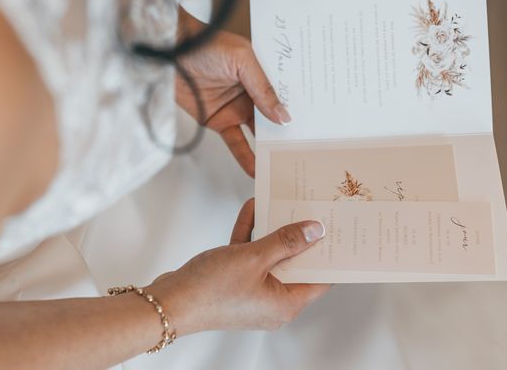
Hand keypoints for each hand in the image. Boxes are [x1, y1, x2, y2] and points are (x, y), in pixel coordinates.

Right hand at [147, 199, 328, 334]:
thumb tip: (314, 231)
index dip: (329, 254)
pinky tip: (253, 209)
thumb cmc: (210, 290)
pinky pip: (249, 255)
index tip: (337, 230)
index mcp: (285, 303)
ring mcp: (252, 291)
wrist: (169, 302)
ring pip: (271, 256)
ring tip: (283, 203)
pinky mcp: (234, 282)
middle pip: (295, 264)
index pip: (320, 278)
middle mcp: (272, 301)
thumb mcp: (253, 258)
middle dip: (301, 236)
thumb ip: (285, 242)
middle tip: (311, 210)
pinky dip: (252, 234)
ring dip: (273, 231)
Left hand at [175, 9, 290, 176]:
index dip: (299, 109)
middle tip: (306, 151)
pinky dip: (246, 157)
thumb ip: (263, 88)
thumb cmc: (206, 45)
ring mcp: (236, 108)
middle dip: (288, 132)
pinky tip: (257, 170)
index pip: (285, 94)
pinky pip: (236, 142)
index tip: (315, 127)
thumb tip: (283, 115)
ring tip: (286, 166)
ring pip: (258, 133)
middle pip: (274, 117)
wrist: (171, 54)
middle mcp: (252, 92)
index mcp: (262, 73)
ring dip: (269, 149)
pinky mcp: (219, 121)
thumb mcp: (242, 60)